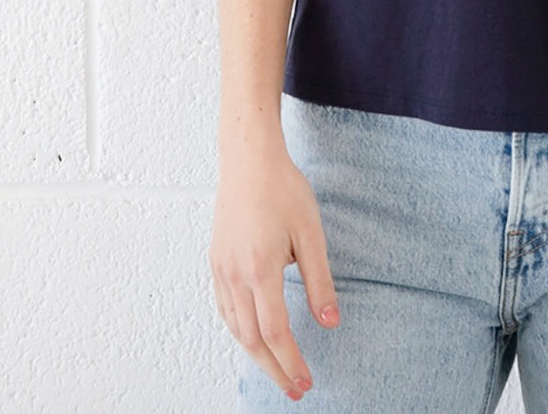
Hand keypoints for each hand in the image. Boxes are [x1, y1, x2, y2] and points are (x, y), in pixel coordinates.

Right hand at [210, 142, 339, 401]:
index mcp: (260, 269)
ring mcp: (221, 270)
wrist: (248, 159)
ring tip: (278, 369)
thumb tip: (331, 323)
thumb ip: (320, 281)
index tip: (306, 381)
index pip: (275, 332)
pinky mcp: (216, 262)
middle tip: (295, 388)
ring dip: (256, 354)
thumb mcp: (311, 233)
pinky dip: (239, 331)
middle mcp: (235, 275)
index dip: (291, 361)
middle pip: (251, 339)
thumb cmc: (283, 189)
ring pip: (234, 328)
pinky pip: (225, 309)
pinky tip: (252, 336)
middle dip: (274, 368)